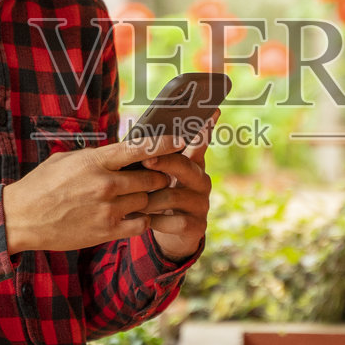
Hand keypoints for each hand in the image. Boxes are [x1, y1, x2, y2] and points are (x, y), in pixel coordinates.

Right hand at [3, 136, 179, 253]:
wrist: (21, 219)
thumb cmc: (42, 185)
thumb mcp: (66, 160)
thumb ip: (96, 156)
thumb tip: (119, 152)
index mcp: (96, 161)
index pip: (140, 148)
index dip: (165, 143)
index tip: (181, 138)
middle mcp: (106, 184)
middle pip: (151, 176)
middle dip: (159, 175)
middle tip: (161, 174)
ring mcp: (108, 209)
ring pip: (148, 200)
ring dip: (151, 197)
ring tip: (150, 194)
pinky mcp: (107, 231)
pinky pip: (141, 223)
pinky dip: (144, 218)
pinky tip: (141, 214)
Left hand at [138, 119, 213, 261]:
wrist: (167, 233)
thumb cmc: (157, 195)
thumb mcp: (156, 176)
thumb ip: (153, 158)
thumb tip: (137, 137)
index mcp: (191, 163)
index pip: (199, 142)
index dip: (205, 129)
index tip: (211, 111)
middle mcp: (201, 180)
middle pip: (185, 165)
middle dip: (165, 162)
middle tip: (147, 161)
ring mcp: (201, 203)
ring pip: (174, 195)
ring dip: (150, 199)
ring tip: (134, 202)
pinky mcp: (198, 225)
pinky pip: (175, 221)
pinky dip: (156, 221)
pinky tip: (144, 220)